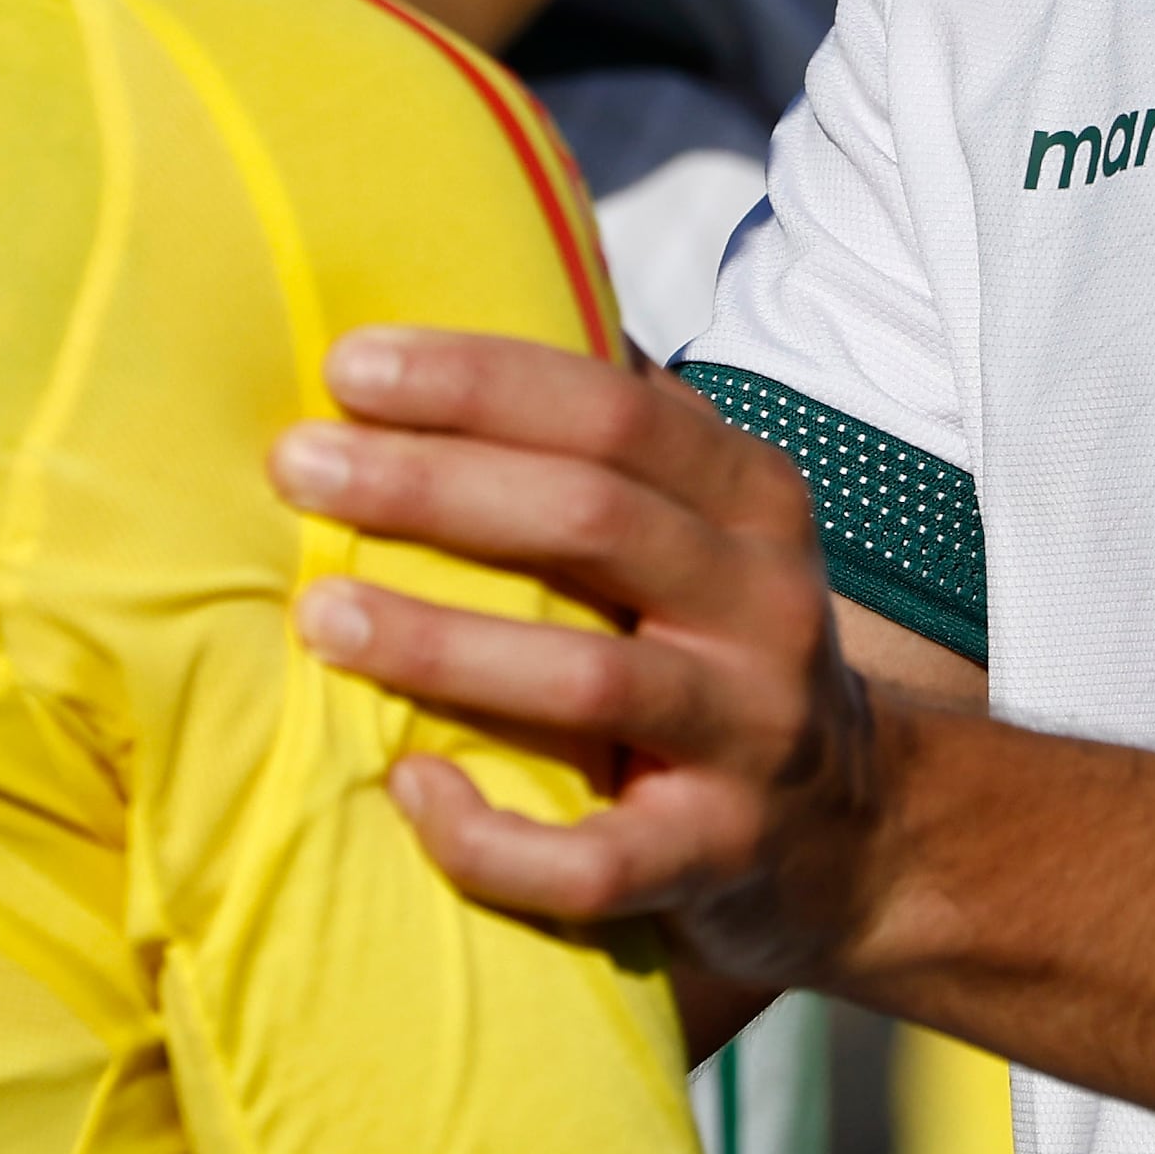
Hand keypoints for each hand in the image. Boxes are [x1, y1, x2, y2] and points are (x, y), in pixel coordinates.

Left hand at [278, 327, 890, 980]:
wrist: (854, 828)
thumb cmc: (728, 645)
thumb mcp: (712, 519)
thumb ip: (622, 428)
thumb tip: (493, 292)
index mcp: (751, 500)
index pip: (614, 411)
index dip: (479, 381)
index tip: (351, 366)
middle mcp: (763, 603)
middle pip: (595, 518)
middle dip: (432, 483)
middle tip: (300, 466)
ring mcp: (747, 733)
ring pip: (590, 678)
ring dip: (440, 642)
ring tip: (319, 615)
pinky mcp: (715, 854)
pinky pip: (594, 860)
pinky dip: (493, 836)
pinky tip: (409, 790)